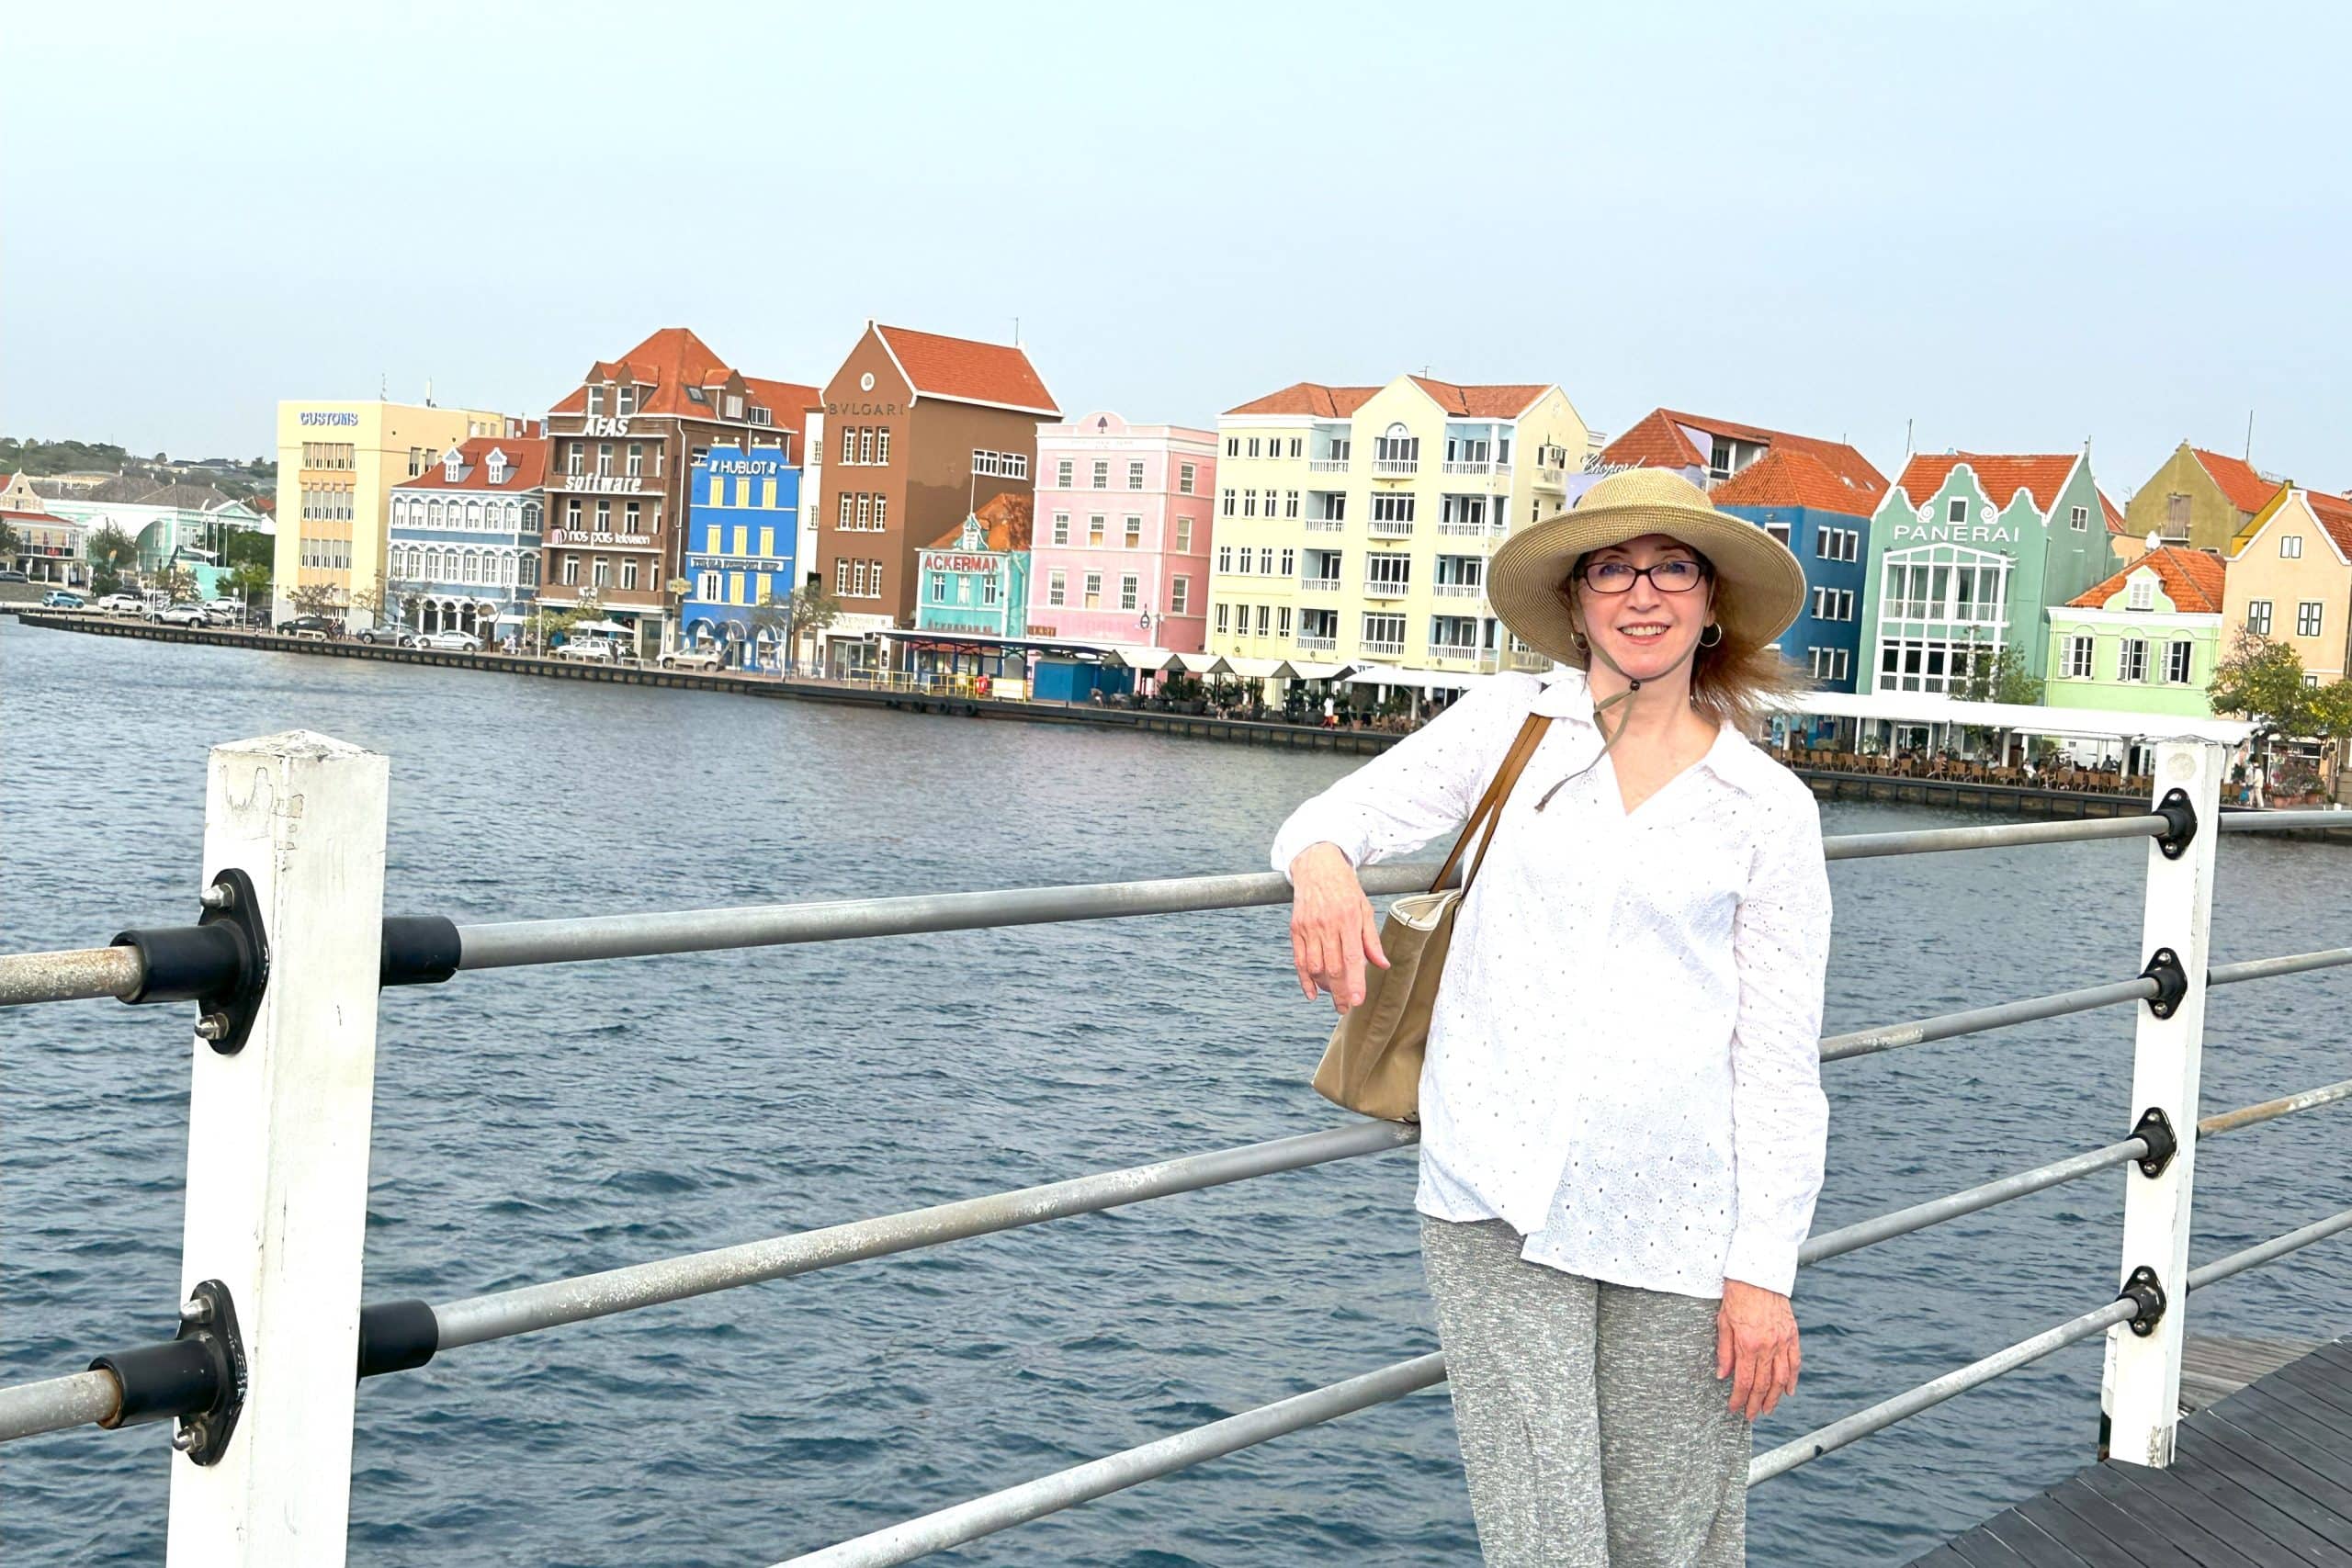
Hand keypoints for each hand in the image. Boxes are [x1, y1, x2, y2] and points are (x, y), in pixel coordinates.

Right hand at [1287, 843, 1388, 1015]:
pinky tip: (1312, 993)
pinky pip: (1299, 960)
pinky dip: (1304, 979)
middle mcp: (1327, 925)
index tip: (1358, 1001)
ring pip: (1315, 966)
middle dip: (1340, 992)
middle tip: (1346, 1008)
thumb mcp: (1364, 908)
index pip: (1352, 958)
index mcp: (1348, 919)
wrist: (1316, 866)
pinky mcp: (1296, 929)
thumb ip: (1372, 939)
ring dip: (1324, 987)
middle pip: (1333, 967)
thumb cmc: (1345, 888)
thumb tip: (1383, 965)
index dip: (1355, 982)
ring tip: (1334, 997)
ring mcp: (1309, 928)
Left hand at [1716, 1279, 1799, 1420]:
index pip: (1744, 1381)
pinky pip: (1795, 1362)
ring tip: (1768, 1409)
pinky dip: (1793, 1379)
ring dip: (1775, 1398)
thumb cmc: (1737, 1296)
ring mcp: (1783, 1341)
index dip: (1739, 1398)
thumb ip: (1724, 1352)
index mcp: (1748, 1344)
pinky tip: (1789, 1391)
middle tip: (1750, 1416)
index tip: (1734, 1409)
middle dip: (1756, 1403)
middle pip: (1764, 1384)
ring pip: (1782, 1378)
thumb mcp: (1723, 1323)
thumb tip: (1723, 1376)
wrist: (1758, 1273)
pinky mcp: (1792, 1334)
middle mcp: (1768, 1346)